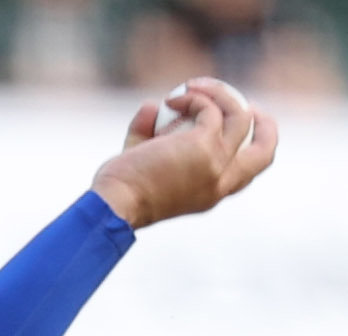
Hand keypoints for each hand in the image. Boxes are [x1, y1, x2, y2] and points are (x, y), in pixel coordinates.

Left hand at [90, 78, 276, 229]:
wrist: (114, 205)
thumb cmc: (119, 194)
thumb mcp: (140, 165)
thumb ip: (147, 135)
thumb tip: (153, 107)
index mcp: (210, 195)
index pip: (246, 174)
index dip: (250, 147)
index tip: (241, 124)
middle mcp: (220, 183)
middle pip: (266, 152)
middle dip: (266, 123)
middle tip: (247, 101)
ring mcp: (216, 164)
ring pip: (240, 117)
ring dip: (220, 94)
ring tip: (191, 87)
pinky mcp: (204, 145)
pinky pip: (210, 109)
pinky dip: (194, 97)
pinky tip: (171, 99)